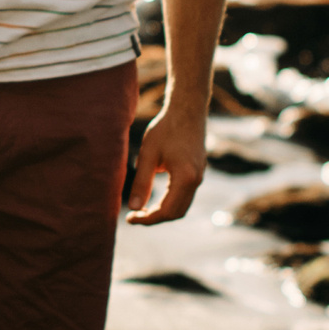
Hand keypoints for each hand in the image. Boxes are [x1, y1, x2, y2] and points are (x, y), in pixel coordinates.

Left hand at [124, 94, 207, 224]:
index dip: (147, 219)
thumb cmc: (166, 129)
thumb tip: (133, 208)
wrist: (187, 110)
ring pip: (182, 206)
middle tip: (133, 216)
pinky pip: (185, 196)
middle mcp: (196, 181)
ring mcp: (199, 177)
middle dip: (155, 218)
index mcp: (185, 178)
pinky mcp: (198, 173)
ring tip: (142, 209)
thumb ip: (141, 183)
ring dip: (163, 211)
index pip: (166, 211)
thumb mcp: (148, 154)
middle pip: (176, 213)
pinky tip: (154, 198)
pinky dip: (170, 202)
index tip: (129, 217)